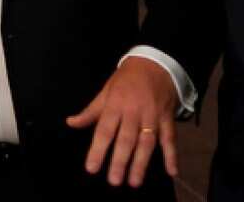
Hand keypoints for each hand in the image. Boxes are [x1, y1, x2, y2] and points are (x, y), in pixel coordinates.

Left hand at [65, 56, 179, 187]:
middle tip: (114, 181)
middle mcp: (134, 111)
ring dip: (141, 162)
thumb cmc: (127, 79)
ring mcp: (152, 115)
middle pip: (126, 139)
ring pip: (147, 141)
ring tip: (134, 181)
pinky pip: (170, 138)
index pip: (105, 130)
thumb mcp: (106, 90)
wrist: (156, 62)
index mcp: (115, 104)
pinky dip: (172, 154)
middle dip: (120, 161)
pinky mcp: (167, 118)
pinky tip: (172, 171)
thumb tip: (71, 123)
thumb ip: (91, 111)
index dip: (98, 149)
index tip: (91, 168)